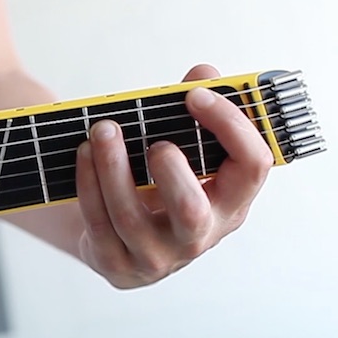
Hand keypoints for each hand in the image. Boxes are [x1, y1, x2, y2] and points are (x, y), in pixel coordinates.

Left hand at [75, 64, 273, 288]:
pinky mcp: (116, 264)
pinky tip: (84, 153)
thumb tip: (203, 72)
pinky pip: (99, 223)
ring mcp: (156, 257)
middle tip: (155, 141)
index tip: (196, 96)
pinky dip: (89, 182)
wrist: (118, 240)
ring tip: (102, 130)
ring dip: (113, 167)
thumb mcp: (184, 152)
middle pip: (192, 210)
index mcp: (231, 203)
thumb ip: (194, 114)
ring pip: (131, 217)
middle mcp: (200, 236)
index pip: (253, 166)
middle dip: (170, 172)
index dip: (230, 127)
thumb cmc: (159, 188)